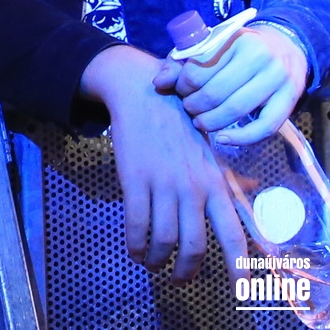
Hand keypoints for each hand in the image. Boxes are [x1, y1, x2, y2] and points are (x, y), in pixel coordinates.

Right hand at [110, 82, 249, 281]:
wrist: (145, 97)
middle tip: (179, 280)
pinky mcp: (135, 180)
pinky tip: (134, 250)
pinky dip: (135, 244)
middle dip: (186, 271)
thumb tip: (253, 192)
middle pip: (195, 245)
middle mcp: (193, 189)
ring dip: (157, 260)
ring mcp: (164, 185)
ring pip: (164, 239)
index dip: (237, 265)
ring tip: (152, 265)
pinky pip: (136, 223)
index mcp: (215, 185)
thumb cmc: (180, 126)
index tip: (238, 290)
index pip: (233, 233)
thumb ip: (229, 177)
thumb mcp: (210, 153)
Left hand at [152, 24, 308, 144]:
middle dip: (194, 105)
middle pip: (215, 93)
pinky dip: (242, 138)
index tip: (180, 89)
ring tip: (200, 121)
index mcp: (235, 39)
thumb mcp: (208, 45)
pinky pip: (265, 127)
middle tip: (188, 108)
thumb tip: (158, 83)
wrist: (284, 47)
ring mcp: (277, 79)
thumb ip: (180, 61)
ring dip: (211, 122)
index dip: (182, 85)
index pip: (198, 70)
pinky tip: (223, 139)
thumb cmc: (236, 48)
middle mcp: (260, 57)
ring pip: (236, 110)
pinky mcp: (289, 100)